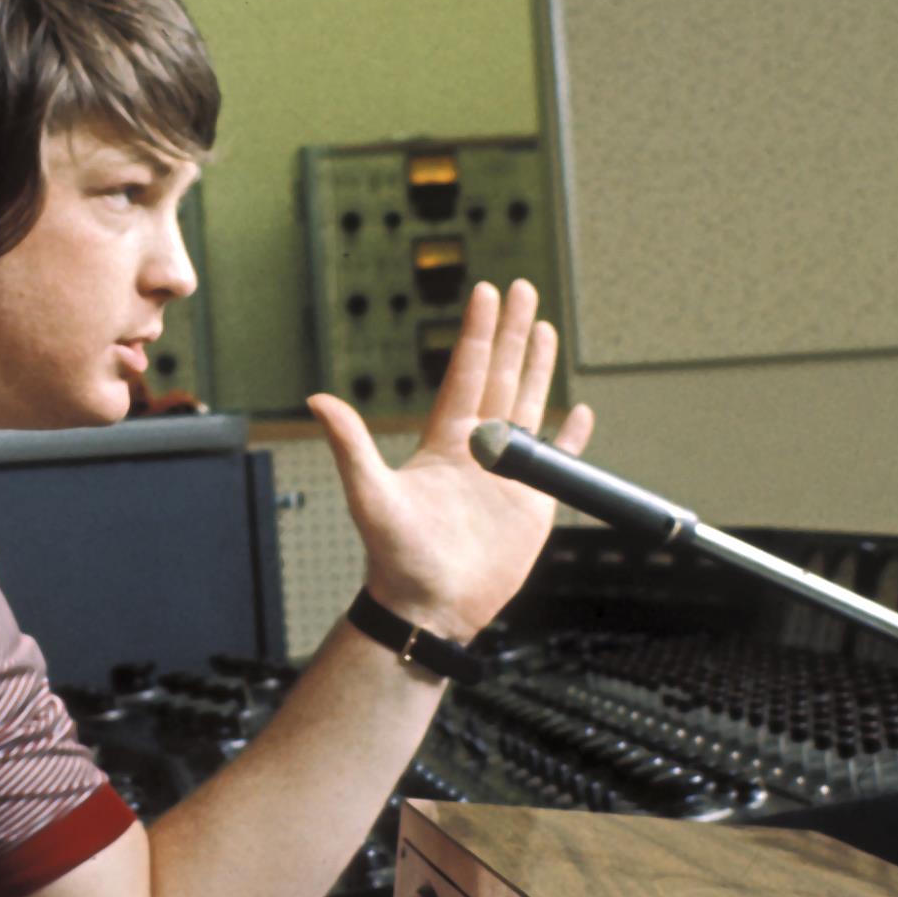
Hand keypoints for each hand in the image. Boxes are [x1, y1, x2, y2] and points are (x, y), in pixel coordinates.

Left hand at [309, 278, 593, 639]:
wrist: (431, 608)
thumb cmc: (396, 558)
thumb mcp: (370, 495)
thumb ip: (351, 445)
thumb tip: (318, 401)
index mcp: (444, 440)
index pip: (466, 371)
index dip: (479, 332)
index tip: (486, 292)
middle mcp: (478, 448)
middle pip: (501, 375)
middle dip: (513, 332)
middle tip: (524, 288)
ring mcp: (507, 473)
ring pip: (528, 405)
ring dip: (537, 368)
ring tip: (546, 328)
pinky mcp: (533, 503)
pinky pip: (558, 460)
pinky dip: (571, 437)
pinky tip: (579, 413)